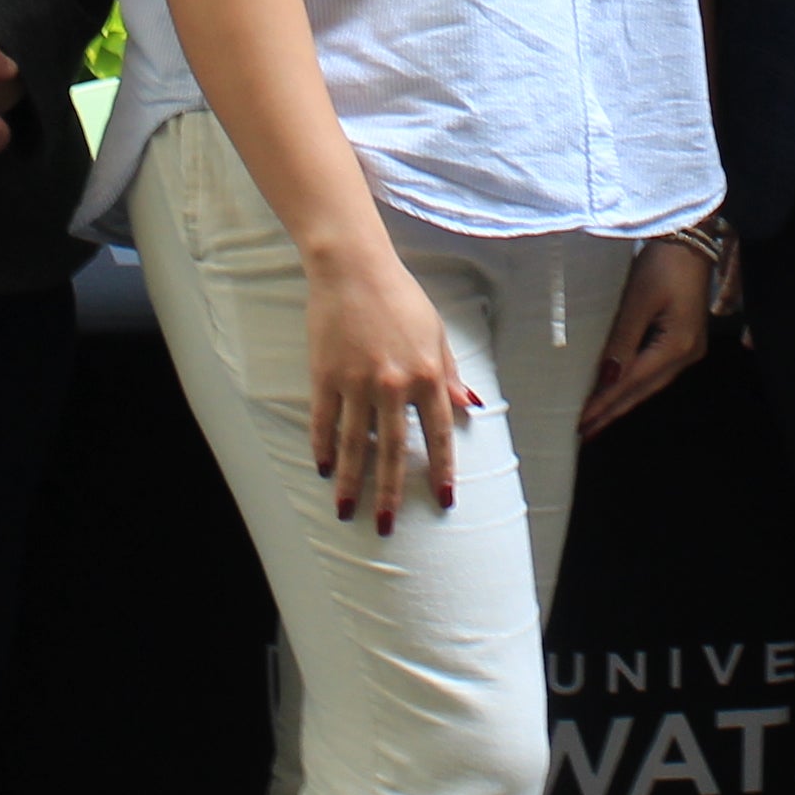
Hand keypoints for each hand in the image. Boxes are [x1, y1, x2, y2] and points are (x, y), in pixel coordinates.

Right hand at [304, 247, 476, 533]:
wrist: (353, 268)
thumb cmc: (400, 297)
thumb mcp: (436, 332)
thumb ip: (451, 373)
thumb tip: (471, 406)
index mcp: (427, 375)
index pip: (438, 435)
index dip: (441, 470)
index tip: (443, 500)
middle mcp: (394, 384)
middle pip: (392, 452)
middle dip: (389, 493)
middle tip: (385, 526)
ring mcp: (356, 382)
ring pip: (354, 444)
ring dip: (351, 481)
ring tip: (346, 511)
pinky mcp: (326, 375)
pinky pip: (324, 421)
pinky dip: (323, 447)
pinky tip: (324, 468)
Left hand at [577, 237, 715, 435]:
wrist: (692, 238)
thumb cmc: (664, 264)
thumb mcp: (638, 300)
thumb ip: (622, 341)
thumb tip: (608, 379)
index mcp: (676, 347)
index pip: (632, 383)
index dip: (606, 404)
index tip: (582, 424)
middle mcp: (687, 355)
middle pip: (643, 390)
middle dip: (613, 411)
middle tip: (585, 432)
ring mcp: (689, 349)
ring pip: (650, 384)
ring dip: (623, 401)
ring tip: (598, 418)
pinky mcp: (684, 340)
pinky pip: (655, 371)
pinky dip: (634, 384)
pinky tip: (620, 390)